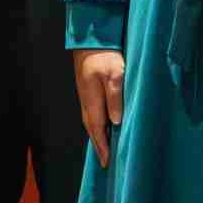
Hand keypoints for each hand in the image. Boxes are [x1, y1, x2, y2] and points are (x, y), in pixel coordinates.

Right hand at [73, 48, 124, 167]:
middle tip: (105, 161)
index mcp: (92, 100)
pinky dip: (97, 125)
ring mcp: (85, 95)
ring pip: (91, 122)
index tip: (107, 162)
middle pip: (92, 129)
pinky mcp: (87, 90)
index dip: (103, 147)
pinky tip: (103, 126)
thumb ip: (115, 98)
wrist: (89, 39)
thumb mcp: (115, 75)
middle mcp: (86, 101)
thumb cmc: (104, 56)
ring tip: (104, 148)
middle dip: (98, 146)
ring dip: (97, 136)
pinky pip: (91, 114)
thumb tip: (116, 121)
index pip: (97, 129)